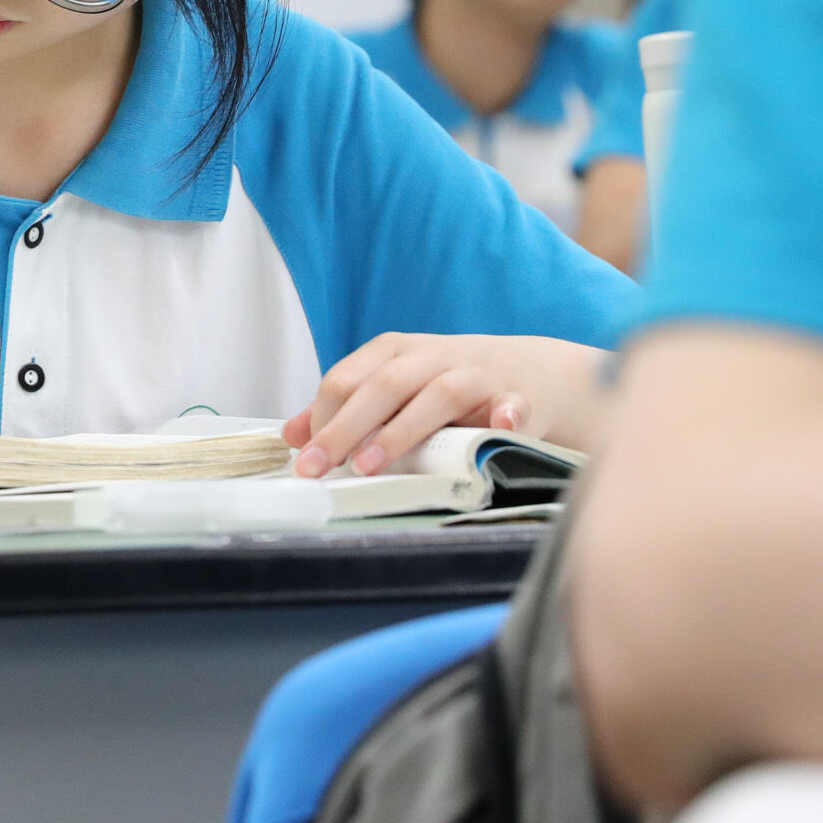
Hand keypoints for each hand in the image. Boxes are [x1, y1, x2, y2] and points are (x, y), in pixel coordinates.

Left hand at [285, 332, 540, 477]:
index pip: (346, 379)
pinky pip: (512, 404)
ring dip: (402, 431)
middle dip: (346, 429)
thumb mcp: (391, 388)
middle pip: (383, 387)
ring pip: (438, 395)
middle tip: (320, 469)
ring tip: (370, 465)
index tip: (308, 459)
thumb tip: (293, 435)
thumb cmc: (447, 383)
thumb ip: (345, 409)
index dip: (323, 419)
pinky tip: (500, 424)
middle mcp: (430, 357)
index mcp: (393, 353)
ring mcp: (475, 374)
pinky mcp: (515, 396)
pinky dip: (507, 413)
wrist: (529, 371)